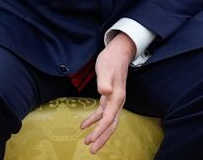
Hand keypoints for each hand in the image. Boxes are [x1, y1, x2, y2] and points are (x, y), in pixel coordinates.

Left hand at [79, 32, 135, 154]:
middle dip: (101, 138)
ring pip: (107, 122)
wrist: (118, 52)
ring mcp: (114, 101)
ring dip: (98, 132)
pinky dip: (94, 120)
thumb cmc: (111, 60)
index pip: (108, 119)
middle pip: (111, 125)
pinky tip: (84, 125)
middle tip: (91, 150)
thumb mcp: (105, 69)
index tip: (91, 140)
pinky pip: (102, 113)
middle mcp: (117, 102)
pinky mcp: (109, 97)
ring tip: (87, 141)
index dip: (100, 131)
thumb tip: (104, 92)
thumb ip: (105, 82)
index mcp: (117, 98)